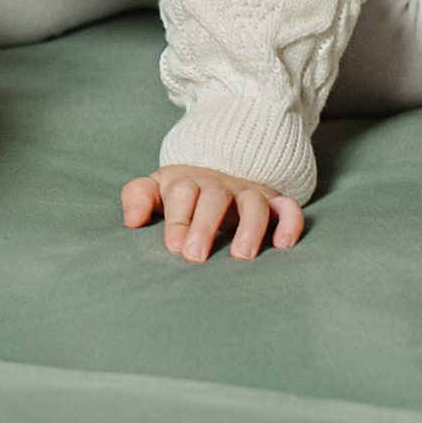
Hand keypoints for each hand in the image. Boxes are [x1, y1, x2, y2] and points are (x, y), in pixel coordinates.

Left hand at [121, 164, 304, 262]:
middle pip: (215, 198)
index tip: (174, 247)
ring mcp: (248, 193)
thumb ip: (138, 196)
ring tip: (242, 256)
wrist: (219, 166)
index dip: (178, 219)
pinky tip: (283, 244)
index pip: (182, 193)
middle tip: (195, 256)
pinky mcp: (273, 201)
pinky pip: (288, 207)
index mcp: (188, 184)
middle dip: (205, 226)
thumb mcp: (156, 188)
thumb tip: (131, 219)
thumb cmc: (183, 191)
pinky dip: (290, 222)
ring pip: (254, 203)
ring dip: (249, 228)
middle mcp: (220, 187)